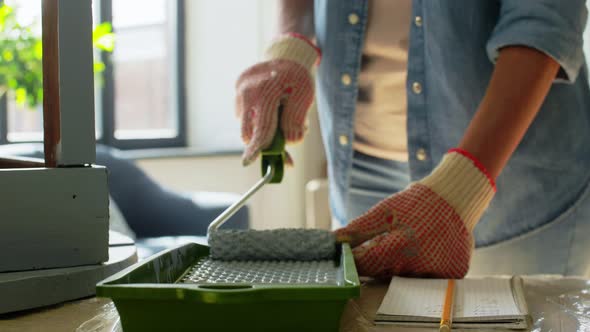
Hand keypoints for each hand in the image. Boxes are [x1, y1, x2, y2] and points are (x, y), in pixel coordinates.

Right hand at [236, 34, 319, 165]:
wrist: (286, 55)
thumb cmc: (297, 78)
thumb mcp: (303, 98)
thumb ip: (295, 121)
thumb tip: (289, 143)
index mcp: (266, 92)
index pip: (261, 128)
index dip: (256, 148)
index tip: (248, 162)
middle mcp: (247, 91)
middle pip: (249, 131)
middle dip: (263, 143)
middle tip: (284, 153)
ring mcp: (240, 90)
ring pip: (248, 124)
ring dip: (263, 129)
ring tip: (281, 117)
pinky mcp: (237, 90)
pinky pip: (245, 113)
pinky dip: (258, 117)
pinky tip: (271, 108)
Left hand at [335, 149, 495, 278]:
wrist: (455, 197)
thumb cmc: (414, 204)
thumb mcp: (383, 212)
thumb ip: (357, 231)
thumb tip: (332, 242)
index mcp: (400, 246)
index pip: (366, 265)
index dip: (355, 262)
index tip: (349, 256)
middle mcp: (421, 264)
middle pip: (386, 274)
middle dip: (379, 262)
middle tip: (387, 244)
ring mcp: (440, 271)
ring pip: (407, 278)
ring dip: (401, 267)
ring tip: (410, 244)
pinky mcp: (454, 273)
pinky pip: (429, 277)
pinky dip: (423, 268)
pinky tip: (427, 250)